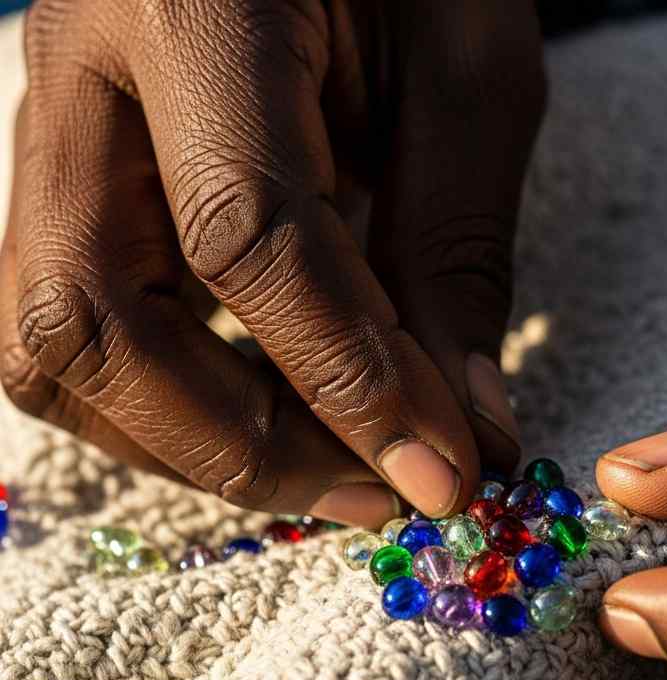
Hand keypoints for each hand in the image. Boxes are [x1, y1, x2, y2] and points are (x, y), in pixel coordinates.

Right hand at [0, 0, 544, 526]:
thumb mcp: (467, 80)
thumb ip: (455, 255)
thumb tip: (464, 433)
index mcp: (187, 2)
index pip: (245, 238)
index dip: (349, 382)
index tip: (441, 475)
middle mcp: (77, 70)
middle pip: (95, 317)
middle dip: (247, 444)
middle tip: (376, 495)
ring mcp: (50, 129)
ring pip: (53, 344)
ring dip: (191, 442)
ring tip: (327, 467)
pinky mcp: (66, 181)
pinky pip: (67, 328)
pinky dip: (163, 404)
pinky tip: (265, 413)